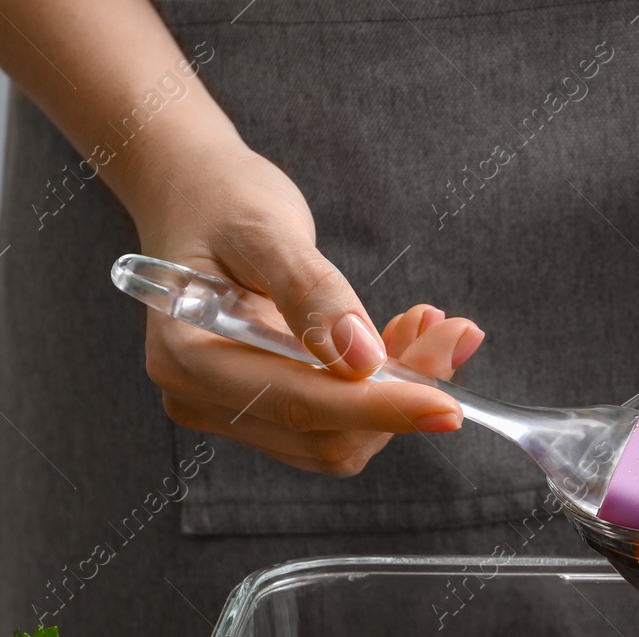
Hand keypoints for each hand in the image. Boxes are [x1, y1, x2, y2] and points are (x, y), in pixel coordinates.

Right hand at [129, 144, 484, 475]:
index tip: (448, 408)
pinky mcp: (257, 411)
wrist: (196, 197)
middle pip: (324, 436)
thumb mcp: (267, 228)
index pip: (296, 405)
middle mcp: (198, 397)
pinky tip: (401, 342)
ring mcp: (226, 411)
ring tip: (427, 327)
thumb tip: (362, 361)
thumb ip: (312, 293)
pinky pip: (332, 424)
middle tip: (453, 333)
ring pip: (336, 439)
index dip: (378, 410)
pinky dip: (378, 392)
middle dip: (399, 396)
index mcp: (185, 356)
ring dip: (396, 393)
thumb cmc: (222, 201)